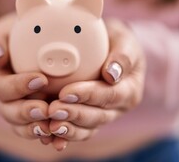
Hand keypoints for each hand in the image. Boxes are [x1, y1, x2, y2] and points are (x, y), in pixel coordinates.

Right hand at [0, 13, 51, 140]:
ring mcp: (16, 109)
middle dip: (26, 113)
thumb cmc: (16, 33)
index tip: (40, 79)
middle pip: (8, 112)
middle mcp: (3, 98)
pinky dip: (46, 136)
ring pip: (21, 126)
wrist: (29, 43)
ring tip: (52, 127)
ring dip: (35, 128)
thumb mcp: (4, 30)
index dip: (18, 86)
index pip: (1, 87)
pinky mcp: (32, 116)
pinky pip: (36, 130)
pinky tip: (59, 139)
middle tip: (46, 109)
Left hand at [47, 19, 145, 150]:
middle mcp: (118, 108)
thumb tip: (112, 74)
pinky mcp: (88, 122)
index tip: (66, 92)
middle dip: (73, 114)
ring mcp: (103, 117)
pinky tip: (48, 137)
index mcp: (129, 90)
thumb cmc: (116, 42)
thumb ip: (123, 56)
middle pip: (97, 116)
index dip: (87, 95)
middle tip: (52, 110)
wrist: (110, 49)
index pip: (109, 95)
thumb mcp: (124, 41)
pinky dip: (63, 137)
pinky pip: (76, 132)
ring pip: (86, 129)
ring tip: (50, 126)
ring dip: (68, 129)